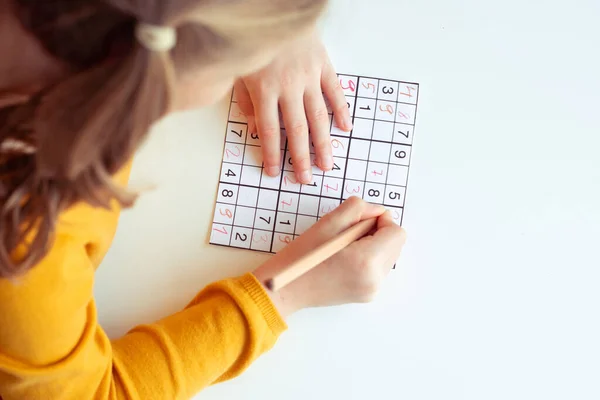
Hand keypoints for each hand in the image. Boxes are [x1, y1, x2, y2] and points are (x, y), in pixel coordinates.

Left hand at [235, 31, 351, 183]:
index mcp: (264, 91)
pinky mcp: (323, 65)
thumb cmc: (253, 41)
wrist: (273, 10)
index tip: (273, 172)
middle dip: (301, 158)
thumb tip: (257, 131)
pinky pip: (335, 91)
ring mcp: (309, 77)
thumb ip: (247, 103)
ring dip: (323, 143)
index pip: (270, 132)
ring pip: (318, 117)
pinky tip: (345, 128)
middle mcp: (288, 87)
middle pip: (297, 131)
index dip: (271, 155)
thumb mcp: (240, 72)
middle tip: (306, 178)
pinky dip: (341, 110)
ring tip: (327, 164)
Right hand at [253, 197, 405, 316]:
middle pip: (395, 245)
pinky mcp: (367, 295)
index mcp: (367, 262)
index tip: (361, 220)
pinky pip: (380, 268)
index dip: (382, 221)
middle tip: (349, 233)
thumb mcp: (328, 223)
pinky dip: (369, 258)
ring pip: (389, 256)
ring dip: (374, 245)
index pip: (396, 233)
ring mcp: (372, 290)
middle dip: (378, 232)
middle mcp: (375, 280)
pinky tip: (346, 258)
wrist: (286, 290)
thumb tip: (378, 212)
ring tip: (345, 247)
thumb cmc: (302, 257)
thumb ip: (359, 209)